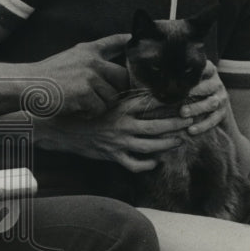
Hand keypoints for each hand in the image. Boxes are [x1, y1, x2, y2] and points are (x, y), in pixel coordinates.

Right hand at [32, 34, 130, 119]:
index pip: (116, 41)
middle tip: (104, 97)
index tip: (138, 41)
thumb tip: (107, 69)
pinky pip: (100, 109)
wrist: (27, 86)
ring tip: (82, 104)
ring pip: (112, 97)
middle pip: (123, 76)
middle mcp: (92, 60)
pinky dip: (90, 113)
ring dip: (100, 105)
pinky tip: (77, 109)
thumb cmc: (45, 77)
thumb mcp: (68, 59)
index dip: (130, 41)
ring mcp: (89, 76)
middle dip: (118, 89)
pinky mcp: (85, 93)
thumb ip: (88, 60)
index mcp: (88, 50)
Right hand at [36, 96, 192, 172]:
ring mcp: (117, 143)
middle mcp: (121, 125)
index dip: (168, 102)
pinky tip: (155, 161)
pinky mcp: (111, 156)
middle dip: (177, 124)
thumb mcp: (99, 96)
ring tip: (181, 140)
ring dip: (168, 144)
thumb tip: (134, 86)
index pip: (149, 104)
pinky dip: (147, 164)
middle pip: (157, 127)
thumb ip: (118, 94)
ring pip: (151, 147)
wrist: (57, 128)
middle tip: (191, 120)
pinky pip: (135, 164)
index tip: (182, 99)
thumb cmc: (78, 108)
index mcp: (119, 108)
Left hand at [179, 61, 228, 134]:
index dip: (193, 70)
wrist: (214, 106)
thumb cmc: (192, 89)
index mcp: (208, 71)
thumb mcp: (189, 79)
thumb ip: (177, 76)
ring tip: (182, 113)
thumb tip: (153, 74)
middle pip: (207, 86)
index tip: (178, 74)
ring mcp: (221, 98)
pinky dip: (202, 126)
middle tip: (178, 95)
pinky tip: (191, 130)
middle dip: (193, 91)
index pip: (203, 67)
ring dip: (196, 108)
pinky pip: (213, 120)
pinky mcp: (222, 113)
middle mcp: (216, 83)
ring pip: (211, 103)